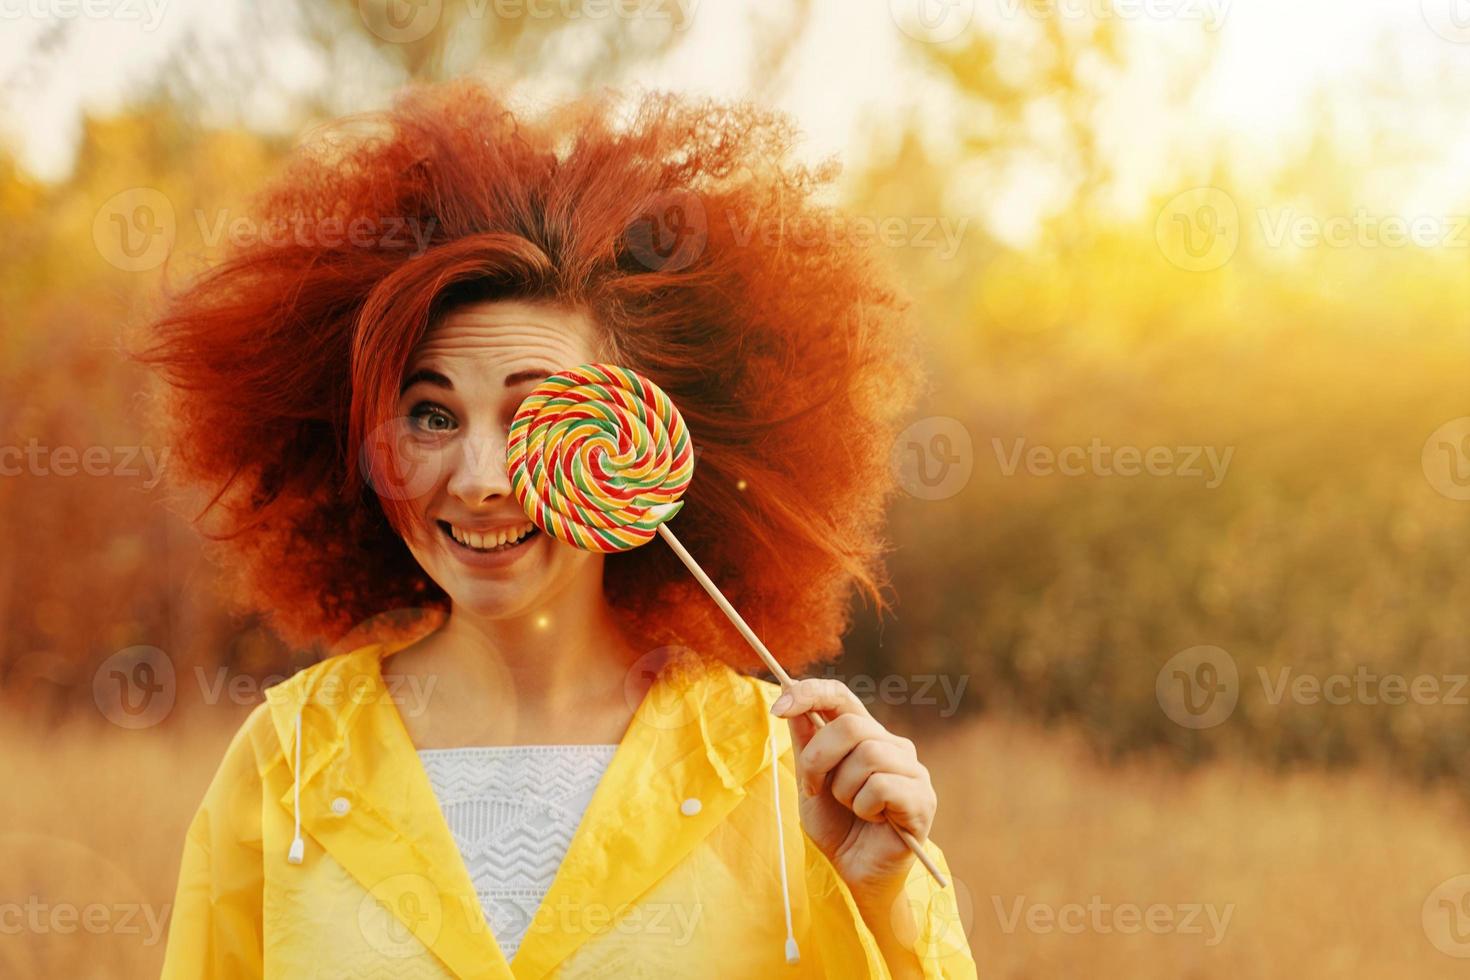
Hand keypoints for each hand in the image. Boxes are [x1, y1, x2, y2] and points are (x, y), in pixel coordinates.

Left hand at [770, 678, 937, 909]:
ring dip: (844, 789)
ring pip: (868, 754)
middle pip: (851, 725)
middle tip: (813, 789)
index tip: (778, 708)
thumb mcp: (810, 782)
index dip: (810, 692)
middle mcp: (893, 745)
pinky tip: (871, 820)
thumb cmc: (837, 827)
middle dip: (819, 759)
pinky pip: (882, 786)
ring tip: (850, 809)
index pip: (841, 695)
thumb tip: (789, 696)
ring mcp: (912, 770)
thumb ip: (806, 743)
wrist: (855, 874)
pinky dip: (864, 806)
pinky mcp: (921, 798)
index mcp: (866, 735)